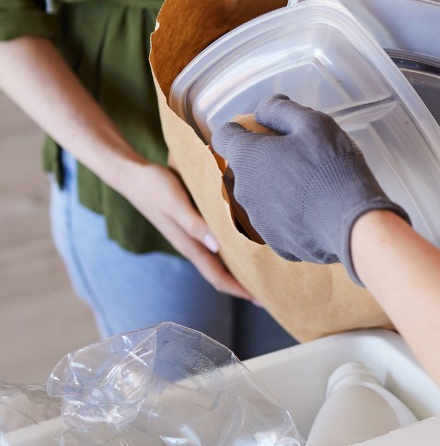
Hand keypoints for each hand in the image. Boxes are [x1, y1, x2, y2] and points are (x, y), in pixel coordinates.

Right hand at [120, 162, 254, 301]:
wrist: (132, 174)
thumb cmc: (153, 186)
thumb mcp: (175, 203)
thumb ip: (194, 224)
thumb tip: (217, 246)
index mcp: (189, 245)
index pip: (218, 277)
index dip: (240, 290)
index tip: (263, 300)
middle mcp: (192, 245)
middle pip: (221, 273)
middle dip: (244, 285)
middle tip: (271, 291)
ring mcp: (192, 236)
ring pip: (220, 260)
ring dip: (240, 269)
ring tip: (264, 272)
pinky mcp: (192, 224)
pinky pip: (217, 245)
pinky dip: (233, 250)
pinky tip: (246, 245)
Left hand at [211, 95, 408, 286]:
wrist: (353, 225)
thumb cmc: (332, 168)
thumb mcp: (313, 123)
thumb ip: (281, 110)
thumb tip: (265, 108)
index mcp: (248, 157)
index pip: (223, 136)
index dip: (240, 130)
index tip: (260, 131)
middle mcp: (245, 190)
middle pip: (247, 168)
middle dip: (267, 161)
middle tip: (301, 158)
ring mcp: (259, 221)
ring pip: (264, 196)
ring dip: (280, 189)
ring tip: (314, 187)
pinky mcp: (277, 243)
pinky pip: (281, 222)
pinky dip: (294, 215)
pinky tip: (318, 210)